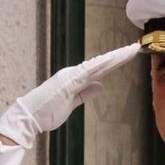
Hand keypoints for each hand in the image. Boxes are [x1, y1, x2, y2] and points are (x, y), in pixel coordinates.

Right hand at [0, 43, 140, 147]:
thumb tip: (99, 86)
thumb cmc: (47, 111)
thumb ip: (85, 94)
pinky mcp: (68, 82)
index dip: (116, 62)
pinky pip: (86, 72)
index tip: (130, 56)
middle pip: (102, 64)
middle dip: (120, 56)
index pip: (101, 69)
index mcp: (76, 79)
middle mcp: (74, 74)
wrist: (28, 117)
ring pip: (97, 65)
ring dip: (114, 57)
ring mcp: (71, 77)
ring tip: (129, 50)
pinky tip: (110, 59)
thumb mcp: (72, 103)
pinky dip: (99, 65)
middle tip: (135, 47)